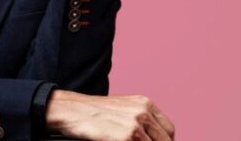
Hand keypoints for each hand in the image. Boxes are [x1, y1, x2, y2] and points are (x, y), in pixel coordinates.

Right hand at [45, 90, 175, 140]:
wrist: (71, 110)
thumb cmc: (93, 113)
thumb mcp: (122, 111)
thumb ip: (141, 122)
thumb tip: (152, 138)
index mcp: (144, 103)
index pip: (169, 131)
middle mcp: (143, 112)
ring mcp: (135, 124)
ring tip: (124, 140)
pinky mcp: (126, 137)